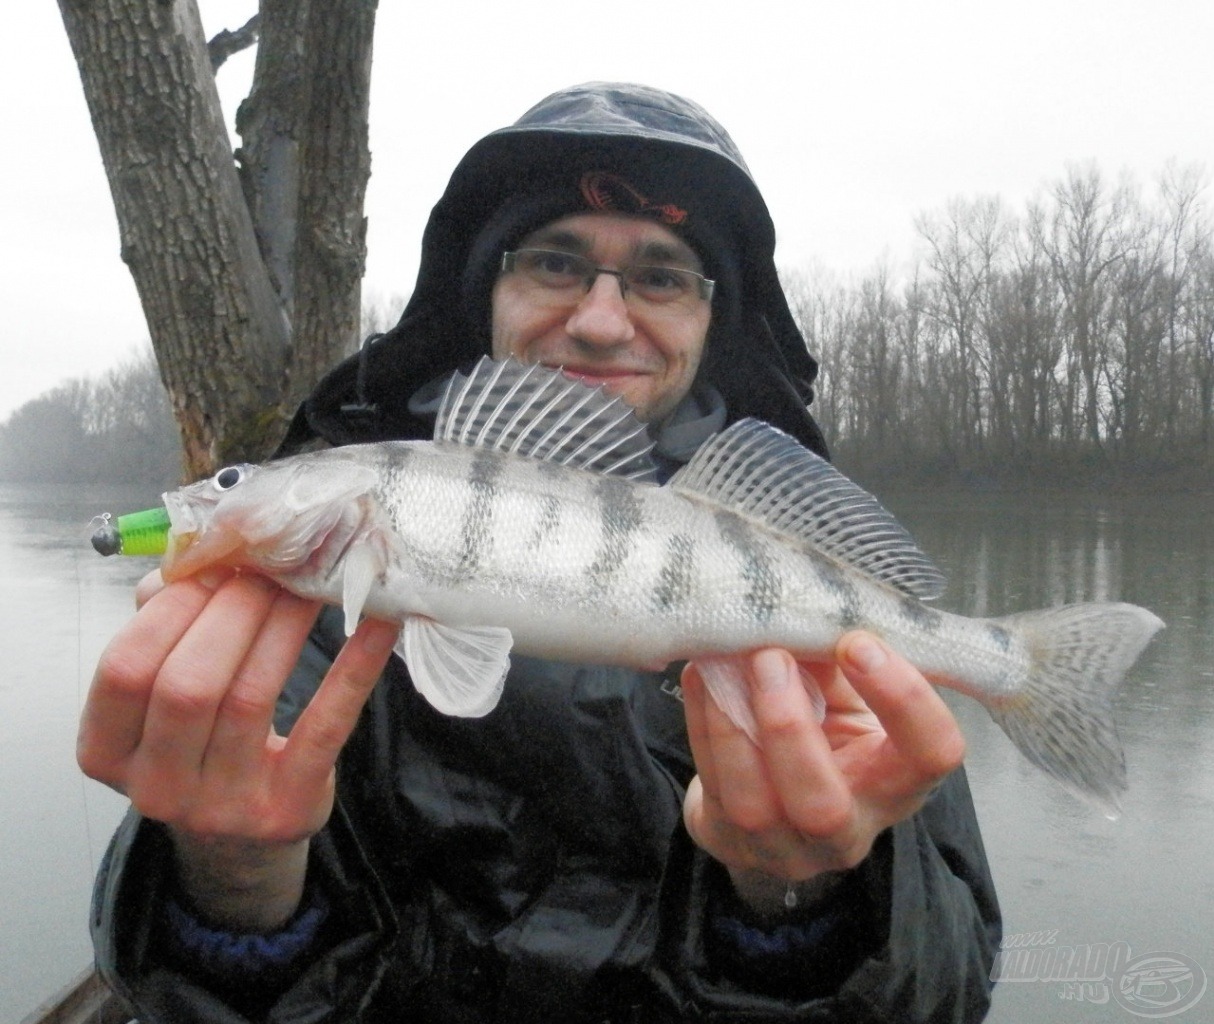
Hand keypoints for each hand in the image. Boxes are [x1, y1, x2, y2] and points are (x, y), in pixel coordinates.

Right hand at [78, 569, 398, 927]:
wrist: (242, 835)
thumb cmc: (200, 741)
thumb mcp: (164, 696)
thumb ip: (165, 625)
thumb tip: (193, 560)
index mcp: (107, 750)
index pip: (126, 668)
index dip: (172, 607)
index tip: (218, 564)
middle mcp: (156, 786)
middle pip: (190, 682)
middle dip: (235, 610)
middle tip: (274, 568)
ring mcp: (221, 807)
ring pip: (252, 697)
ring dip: (286, 626)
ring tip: (313, 583)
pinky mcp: (286, 808)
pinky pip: (324, 726)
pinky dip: (355, 668)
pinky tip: (379, 624)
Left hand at [681, 633, 965, 916]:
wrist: (773, 799)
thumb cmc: (825, 733)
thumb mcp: (846, 698)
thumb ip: (835, 663)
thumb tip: (804, 612)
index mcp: (898, 783)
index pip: (932, 754)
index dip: (902, 698)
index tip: (857, 643)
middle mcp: (847, 830)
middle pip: (824, 806)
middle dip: (789, 728)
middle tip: (770, 657)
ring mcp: (783, 846)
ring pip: (754, 805)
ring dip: (733, 724)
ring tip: (722, 660)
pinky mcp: (729, 840)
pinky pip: (711, 785)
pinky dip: (703, 722)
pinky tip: (701, 676)